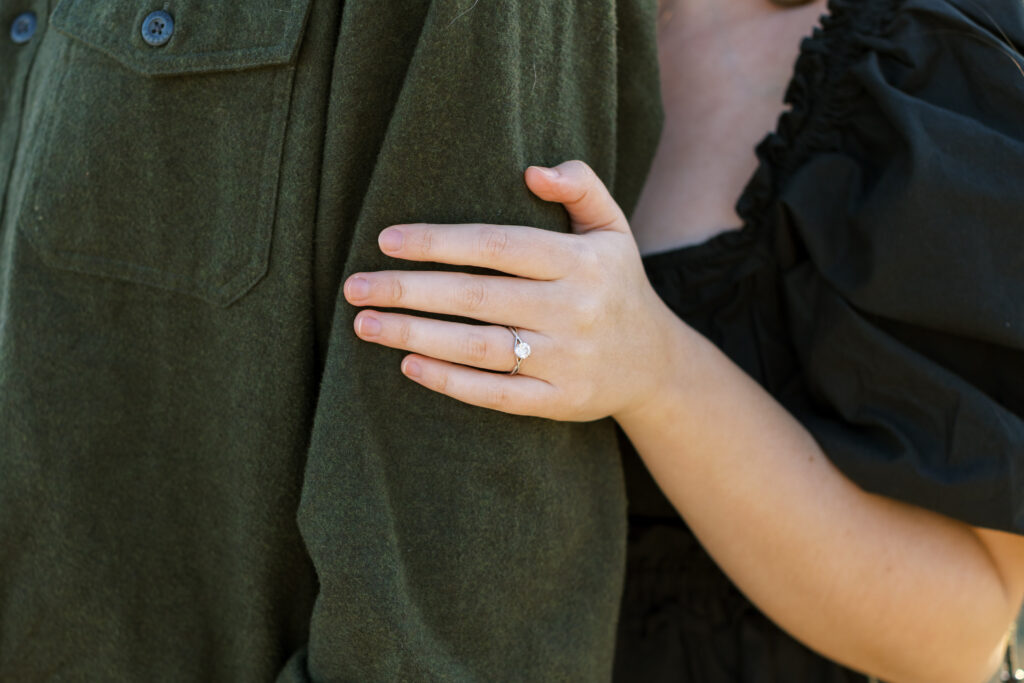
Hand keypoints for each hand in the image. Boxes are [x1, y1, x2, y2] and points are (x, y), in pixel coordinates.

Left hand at [343, 160, 681, 421]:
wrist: (656, 364)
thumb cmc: (616, 284)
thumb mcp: (611, 227)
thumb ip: (580, 185)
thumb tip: (531, 170)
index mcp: (582, 261)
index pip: (498, 245)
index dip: (439, 242)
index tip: (386, 241)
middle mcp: (574, 309)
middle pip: (477, 296)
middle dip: (409, 290)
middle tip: (355, 286)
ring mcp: (566, 360)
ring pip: (479, 346)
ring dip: (416, 335)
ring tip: (365, 324)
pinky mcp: (559, 401)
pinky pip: (497, 394)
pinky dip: (450, 381)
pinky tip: (408, 364)